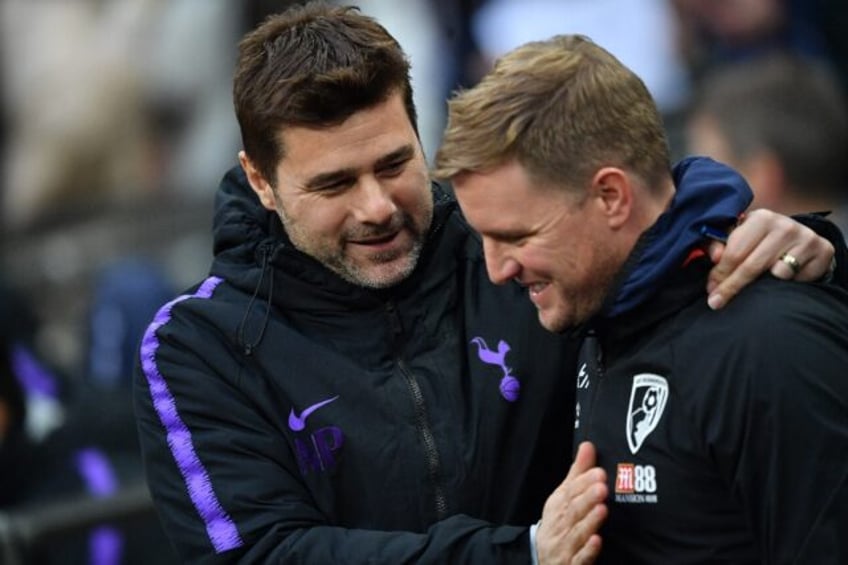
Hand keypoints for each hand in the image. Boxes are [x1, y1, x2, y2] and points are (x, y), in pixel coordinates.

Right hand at [536, 442, 607, 564]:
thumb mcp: (564, 495)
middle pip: (574, 510)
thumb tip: (588, 445)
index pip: (570, 491)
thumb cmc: (558, 521)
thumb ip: (578, 472)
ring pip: (577, 532)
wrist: (541, 555)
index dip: (584, 482)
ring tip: (602, 509)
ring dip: (589, 521)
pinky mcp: (572, 563)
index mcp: (559, 505)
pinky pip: (579, 557)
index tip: (599, 472)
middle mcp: (561, 523)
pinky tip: (597, 541)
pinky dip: (588, 550)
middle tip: (602, 486)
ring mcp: (565, 544)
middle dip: (587, 498)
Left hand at [706, 209, 834, 308]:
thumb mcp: (737, 237)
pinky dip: (786, 285)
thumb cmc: (759, 240)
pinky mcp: (822, 251)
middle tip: (717, 302)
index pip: (735, 252)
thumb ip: (719, 244)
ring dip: (762, 286)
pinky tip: (781, 281)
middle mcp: (784, 225)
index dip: (720, 274)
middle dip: (732, 287)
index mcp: (760, 218)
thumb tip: (715, 257)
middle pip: (752, 266)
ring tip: (757, 285)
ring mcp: (806, 238)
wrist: (797, 239)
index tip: (710, 291)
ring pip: (777, 275)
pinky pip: (797, 280)